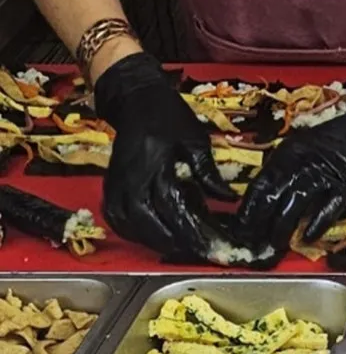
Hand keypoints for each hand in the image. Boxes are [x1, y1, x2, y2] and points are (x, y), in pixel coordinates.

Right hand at [94, 52, 235, 256]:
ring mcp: (116, 184)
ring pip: (129, 225)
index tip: (209, 245)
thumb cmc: (169, 118)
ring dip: (153, 241)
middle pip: (148, 223)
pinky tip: (152, 238)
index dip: (191, 230)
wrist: (136, 100)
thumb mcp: (195, 140)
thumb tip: (228, 199)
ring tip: (176, 248)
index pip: (172, 207)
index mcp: (155, 165)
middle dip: (172, 242)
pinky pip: (117, 220)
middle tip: (194, 252)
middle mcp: (131, 178)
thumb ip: (209, 172)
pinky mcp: (109, 188)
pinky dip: (134, 233)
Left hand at [237, 88, 345, 250]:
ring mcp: (323, 176)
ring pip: (294, 206)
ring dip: (283, 228)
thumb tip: (270, 195)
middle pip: (272, 197)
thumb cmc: (339, 141)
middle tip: (252, 240)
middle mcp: (301, 164)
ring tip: (276, 244)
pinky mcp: (344, 187)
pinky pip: (326, 211)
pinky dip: (315, 226)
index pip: (260, 184)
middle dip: (259, 222)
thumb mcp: (305, 147)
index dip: (248, 207)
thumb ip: (288, 169)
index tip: (241, 225)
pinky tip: (307, 238)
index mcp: (288, 153)